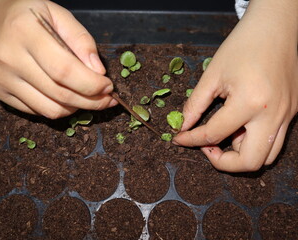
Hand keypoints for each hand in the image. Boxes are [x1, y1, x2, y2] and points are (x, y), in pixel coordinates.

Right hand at [0, 0, 116, 118]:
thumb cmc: (30, 14)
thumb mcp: (59, 15)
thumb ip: (82, 40)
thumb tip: (99, 72)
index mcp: (24, 32)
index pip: (65, 70)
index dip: (92, 84)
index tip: (109, 86)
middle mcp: (9, 59)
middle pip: (60, 94)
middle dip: (92, 101)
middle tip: (107, 98)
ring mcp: (2, 79)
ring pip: (50, 109)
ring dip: (78, 108)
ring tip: (90, 98)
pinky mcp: (0, 92)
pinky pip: (38, 111)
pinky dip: (59, 108)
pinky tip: (69, 98)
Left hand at [173, 0, 297, 171]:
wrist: (276, 27)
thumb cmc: (243, 45)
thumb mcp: (213, 74)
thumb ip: (195, 105)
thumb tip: (182, 126)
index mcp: (250, 103)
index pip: (214, 135)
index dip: (191, 140)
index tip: (179, 138)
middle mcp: (273, 115)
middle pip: (249, 163)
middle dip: (222, 162)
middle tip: (206, 147)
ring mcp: (286, 116)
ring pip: (266, 157)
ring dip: (240, 155)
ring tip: (223, 136)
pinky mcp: (291, 113)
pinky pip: (273, 140)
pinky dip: (253, 142)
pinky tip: (239, 126)